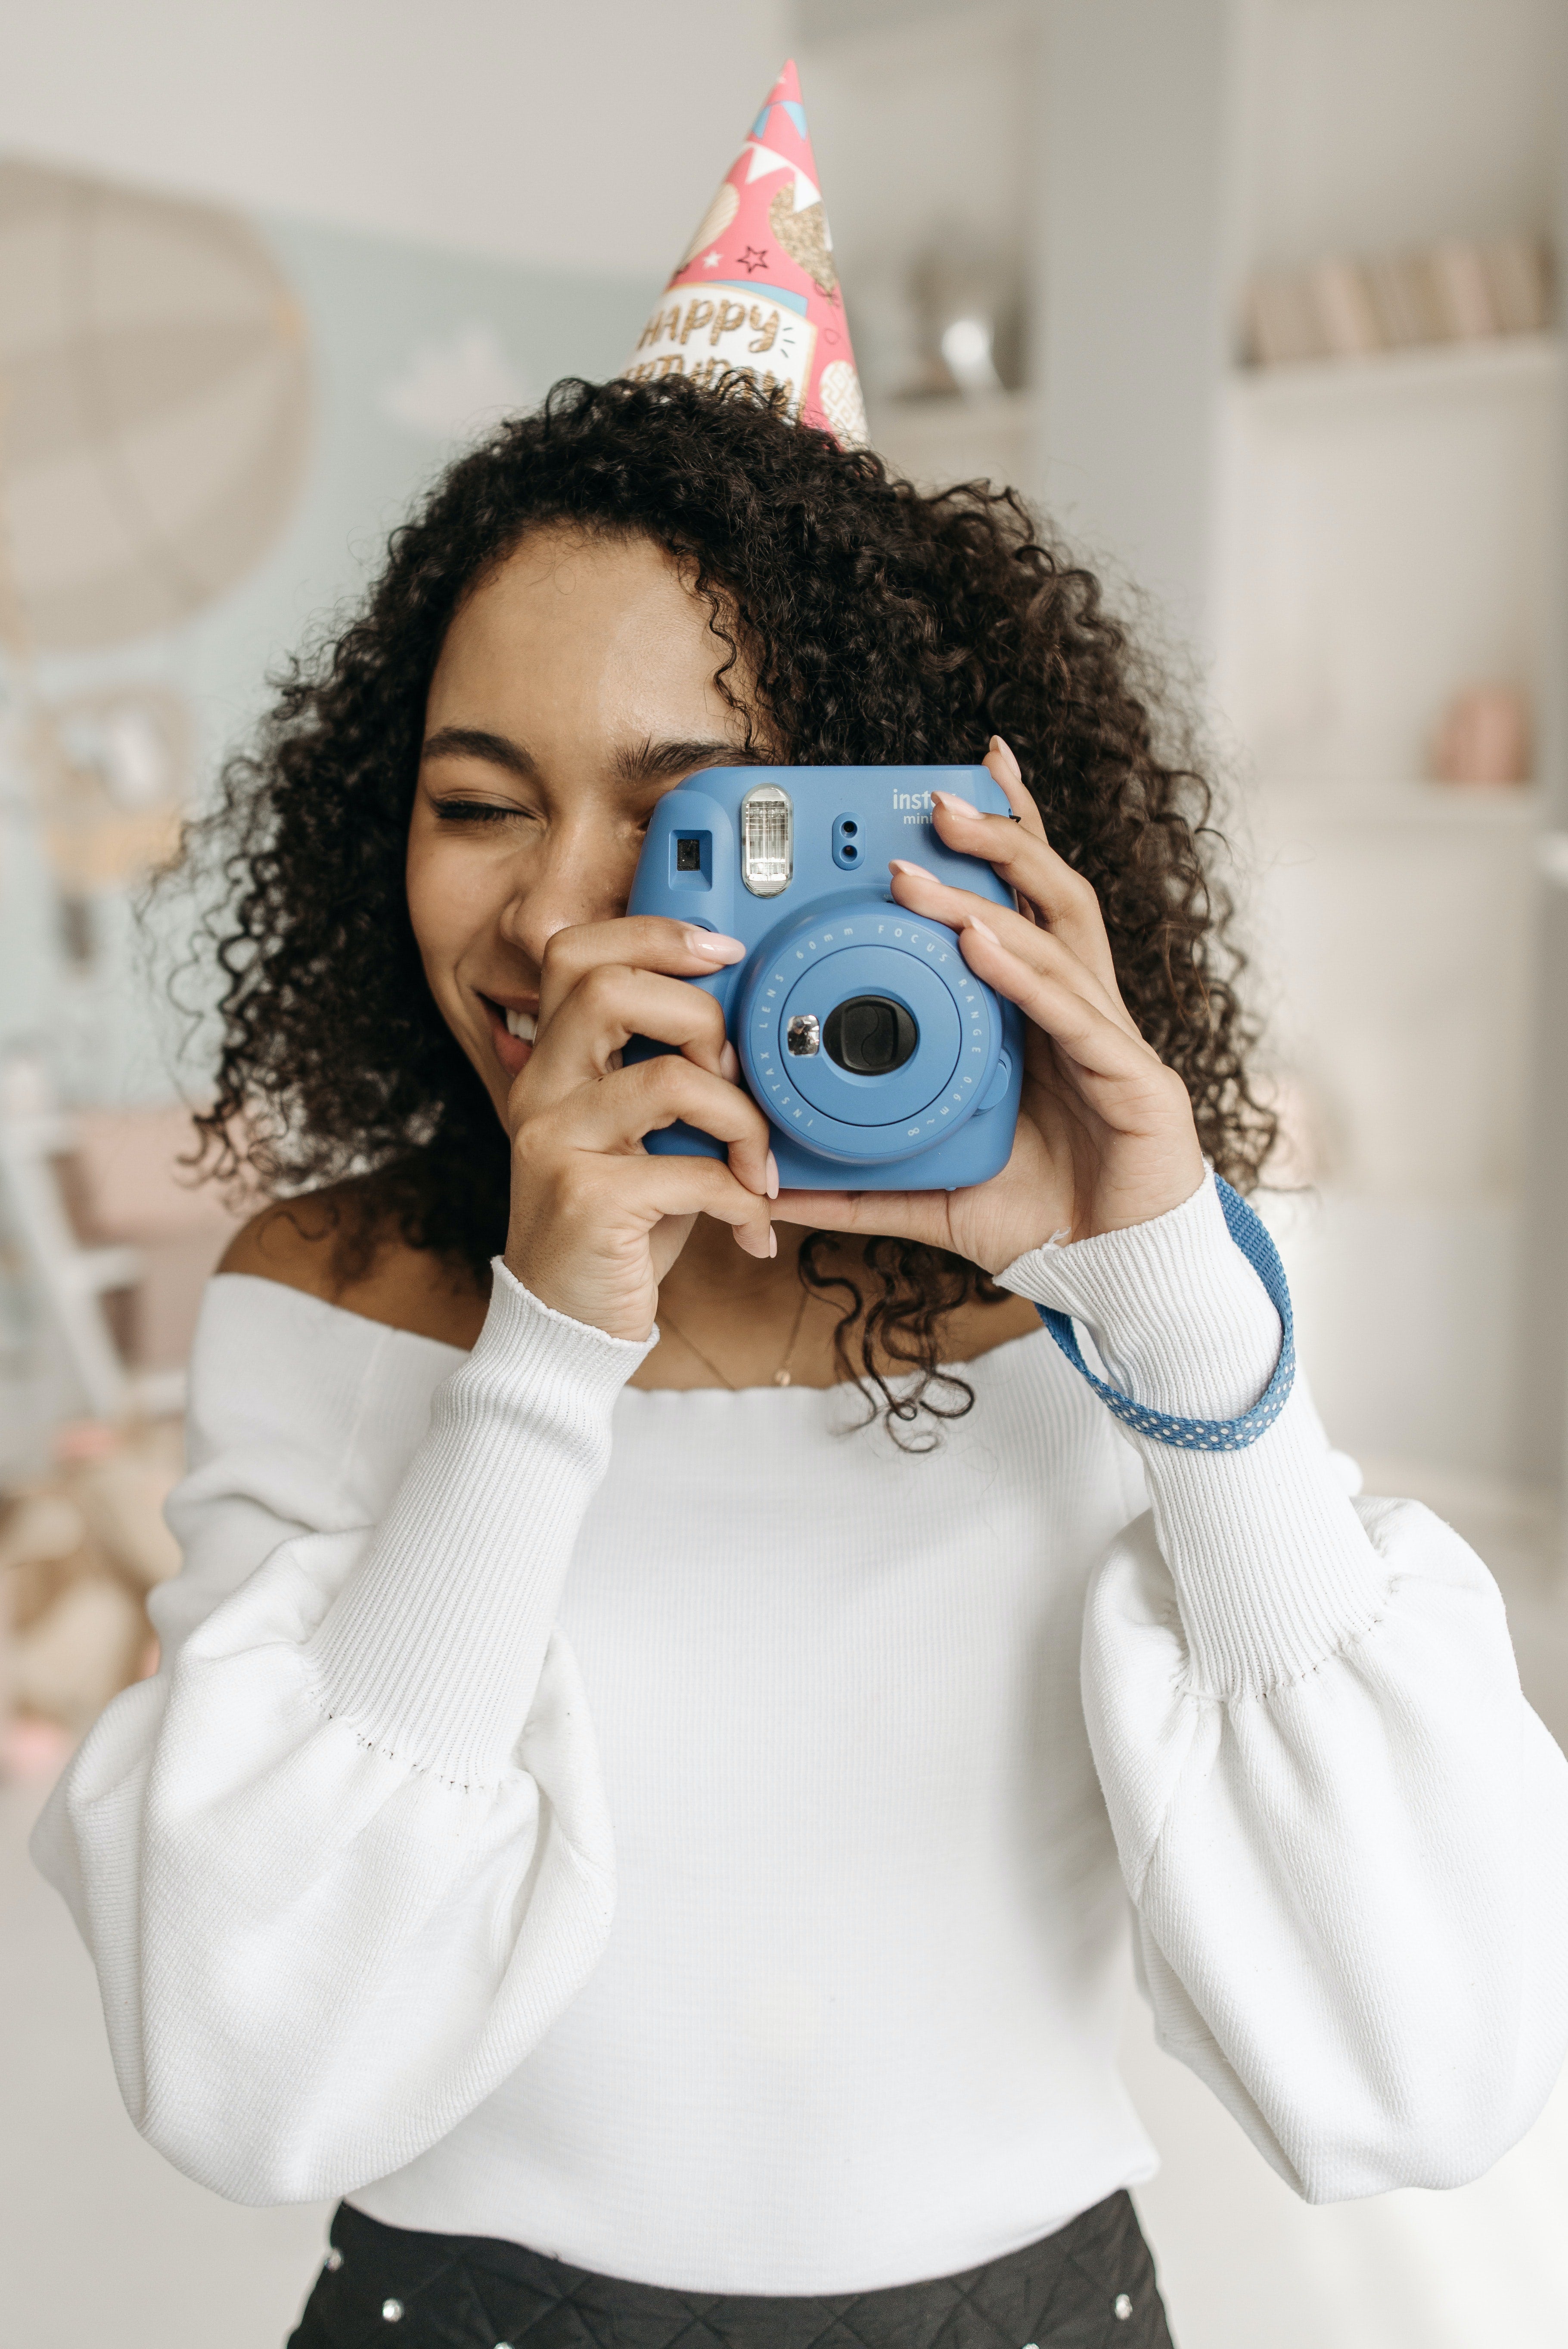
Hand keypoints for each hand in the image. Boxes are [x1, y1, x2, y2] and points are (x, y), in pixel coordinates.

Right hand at [503, 918, 775, 1339]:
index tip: (723, 953)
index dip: (653, 933)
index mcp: (551, 1064)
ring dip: (740, 1118)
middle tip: (735, 1072)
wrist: (566, 1324)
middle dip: (700, 1014)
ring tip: (755, 1164)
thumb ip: (667, 1077)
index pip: (575, 953)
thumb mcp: (640, 1138)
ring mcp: (554, 1144)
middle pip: (608, 987)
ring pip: (667, 1078)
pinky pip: (692, 1172)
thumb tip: (748, 1031)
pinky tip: (748, 1223)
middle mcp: (539, 1092)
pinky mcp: (584, 1201)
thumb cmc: (618, 1227)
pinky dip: (740, 1198)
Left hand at [775, 737, 1204, 1273]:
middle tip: (934, 795)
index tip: (935, 799)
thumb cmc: (1044, 1220)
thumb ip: (858, 1190)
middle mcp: (1078, 1012)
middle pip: (1047, 895)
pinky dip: (1025, 974)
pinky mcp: (1136, 1080)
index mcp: (1038, 1022)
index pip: (1016, 911)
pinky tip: (982, 944)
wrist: (1125, 1279)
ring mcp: (1110, 1040)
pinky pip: (1075, 1015)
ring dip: (995, 889)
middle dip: (998, 835)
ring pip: (1057, 937)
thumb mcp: (934, 1198)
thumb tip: (775, 1190)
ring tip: (935, 854)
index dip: (991, 849)